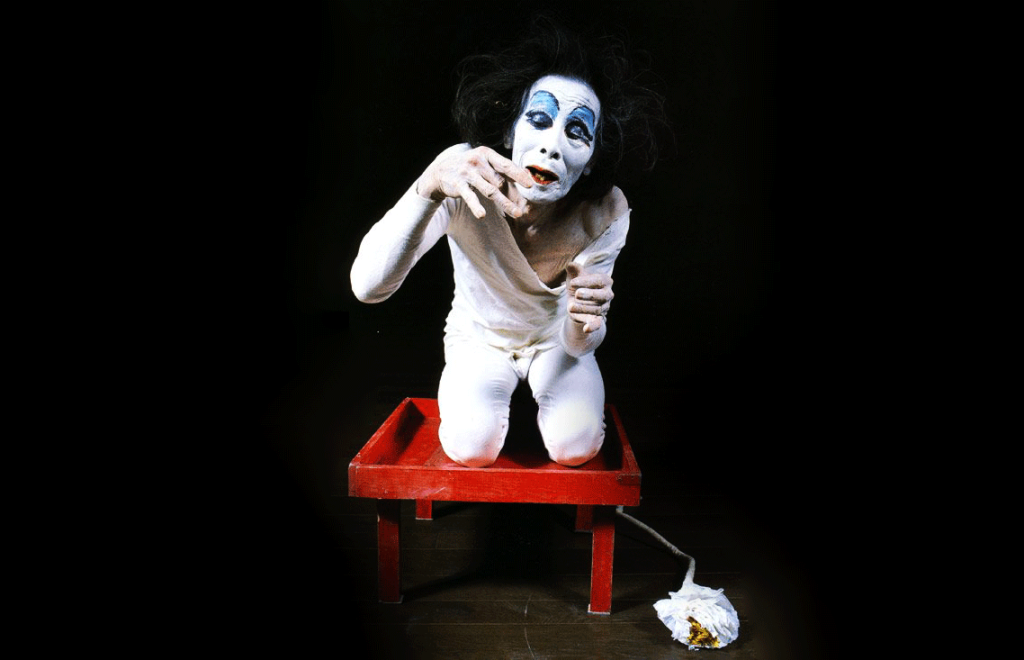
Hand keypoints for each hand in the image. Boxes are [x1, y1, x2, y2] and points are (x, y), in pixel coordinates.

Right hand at [417, 145, 533, 218]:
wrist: (440, 171)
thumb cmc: (469, 167)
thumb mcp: (484, 163)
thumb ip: (502, 169)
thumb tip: (526, 175)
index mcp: (486, 154)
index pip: (506, 165)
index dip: (519, 175)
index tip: (530, 185)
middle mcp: (477, 161)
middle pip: (499, 181)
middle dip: (512, 195)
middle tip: (523, 208)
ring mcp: (467, 172)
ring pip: (489, 190)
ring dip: (503, 203)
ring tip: (515, 213)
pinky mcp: (458, 184)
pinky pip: (470, 197)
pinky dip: (476, 206)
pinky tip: (482, 215)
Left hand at [565, 263, 613, 332]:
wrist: (575, 300)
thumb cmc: (577, 284)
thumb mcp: (574, 275)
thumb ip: (574, 269)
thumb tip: (570, 265)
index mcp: (605, 281)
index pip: (598, 280)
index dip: (586, 281)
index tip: (572, 283)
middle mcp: (608, 294)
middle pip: (602, 295)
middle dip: (589, 295)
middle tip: (576, 294)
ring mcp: (604, 307)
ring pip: (596, 309)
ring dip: (583, 308)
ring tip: (571, 306)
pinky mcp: (598, 319)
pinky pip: (598, 324)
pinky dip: (593, 327)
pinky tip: (586, 329)